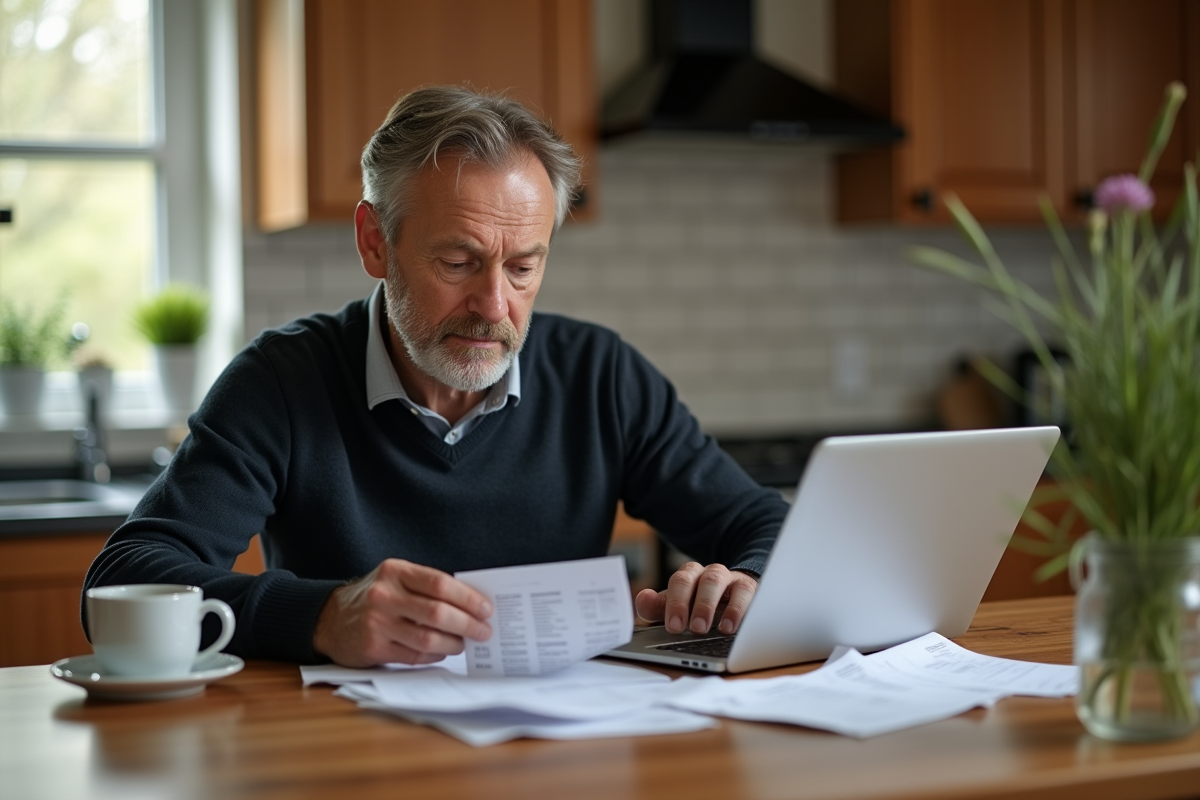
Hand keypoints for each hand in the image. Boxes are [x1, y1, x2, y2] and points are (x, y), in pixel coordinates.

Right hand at [312, 559, 492, 666]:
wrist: (329, 619)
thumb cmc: (374, 598)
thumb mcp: (395, 579)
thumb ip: (426, 587)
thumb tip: (471, 604)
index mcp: (395, 571)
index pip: (440, 584)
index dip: (468, 598)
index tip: (486, 609)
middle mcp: (384, 595)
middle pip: (437, 612)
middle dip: (467, 624)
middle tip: (483, 631)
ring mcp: (377, 622)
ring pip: (427, 637)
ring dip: (453, 643)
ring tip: (464, 643)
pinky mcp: (373, 647)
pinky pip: (414, 654)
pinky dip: (434, 654)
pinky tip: (442, 651)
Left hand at [634, 562, 757, 635]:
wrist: (733, 595)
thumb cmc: (700, 604)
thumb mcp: (677, 608)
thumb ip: (657, 607)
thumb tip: (643, 599)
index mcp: (689, 575)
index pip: (679, 581)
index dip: (676, 603)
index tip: (674, 627)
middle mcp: (708, 573)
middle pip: (700, 579)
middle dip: (697, 604)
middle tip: (694, 629)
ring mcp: (729, 579)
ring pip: (720, 581)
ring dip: (714, 605)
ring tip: (715, 629)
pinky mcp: (749, 588)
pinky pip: (746, 592)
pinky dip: (739, 609)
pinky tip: (732, 627)